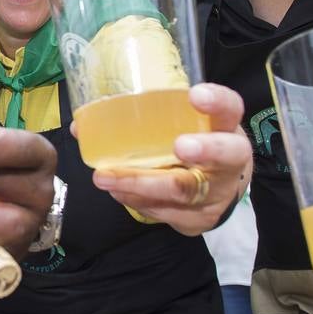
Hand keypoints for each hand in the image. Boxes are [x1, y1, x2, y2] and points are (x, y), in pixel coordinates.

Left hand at [87, 83, 250, 235]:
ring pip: (184, 190)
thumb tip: (82, 126)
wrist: (219, 187)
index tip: (196, 94)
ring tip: (107, 177)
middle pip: (223, 156)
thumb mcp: (183, 124)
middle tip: (179, 145)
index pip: (230, 109)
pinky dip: (139, 201)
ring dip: (142, 183)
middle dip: (202, 150)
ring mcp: (217, 194)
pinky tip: (118, 192)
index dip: (217, 102)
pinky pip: (167, 212)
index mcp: (226, 127)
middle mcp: (230, 162)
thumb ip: (147, 117)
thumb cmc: (193, 144)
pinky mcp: (200, 219)